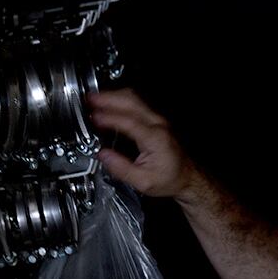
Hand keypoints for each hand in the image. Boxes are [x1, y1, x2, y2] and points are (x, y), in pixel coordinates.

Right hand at [89, 88, 204, 202]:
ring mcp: (158, 120)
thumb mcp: (143, 182)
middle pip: (131, 101)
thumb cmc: (169, 179)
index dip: (109, 118)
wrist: (187, 177)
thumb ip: (121, 169)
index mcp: (155, 138)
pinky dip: (120, 100)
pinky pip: (136, 103)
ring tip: (95, 99)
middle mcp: (158, 124)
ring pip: (134, 98)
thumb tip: (103, 155)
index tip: (94, 117)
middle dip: (108, 98)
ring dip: (113, 96)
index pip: (129, 121)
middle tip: (90, 100)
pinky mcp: (156, 120)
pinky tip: (109, 103)